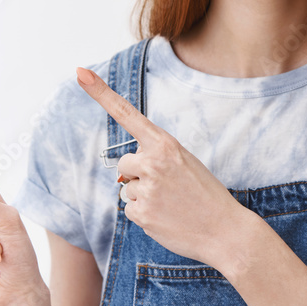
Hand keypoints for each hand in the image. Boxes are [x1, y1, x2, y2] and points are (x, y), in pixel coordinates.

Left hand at [75, 66, 247, 265]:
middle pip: (124, 163)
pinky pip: (129, 209)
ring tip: (171, 203)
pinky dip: (144, 214)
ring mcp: (145, 189)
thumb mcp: (184, 161)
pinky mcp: (141, 214)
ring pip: (126, 188)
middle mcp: (152, 162)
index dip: (100, 93)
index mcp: (165, 144)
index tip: (80, 73)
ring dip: (143, 196)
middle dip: (138, 174)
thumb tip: (122, 171)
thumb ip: (155, 156)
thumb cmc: (205, 194)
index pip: (126, 113)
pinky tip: (166, 217)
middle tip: (169, 186)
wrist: (226, 231)